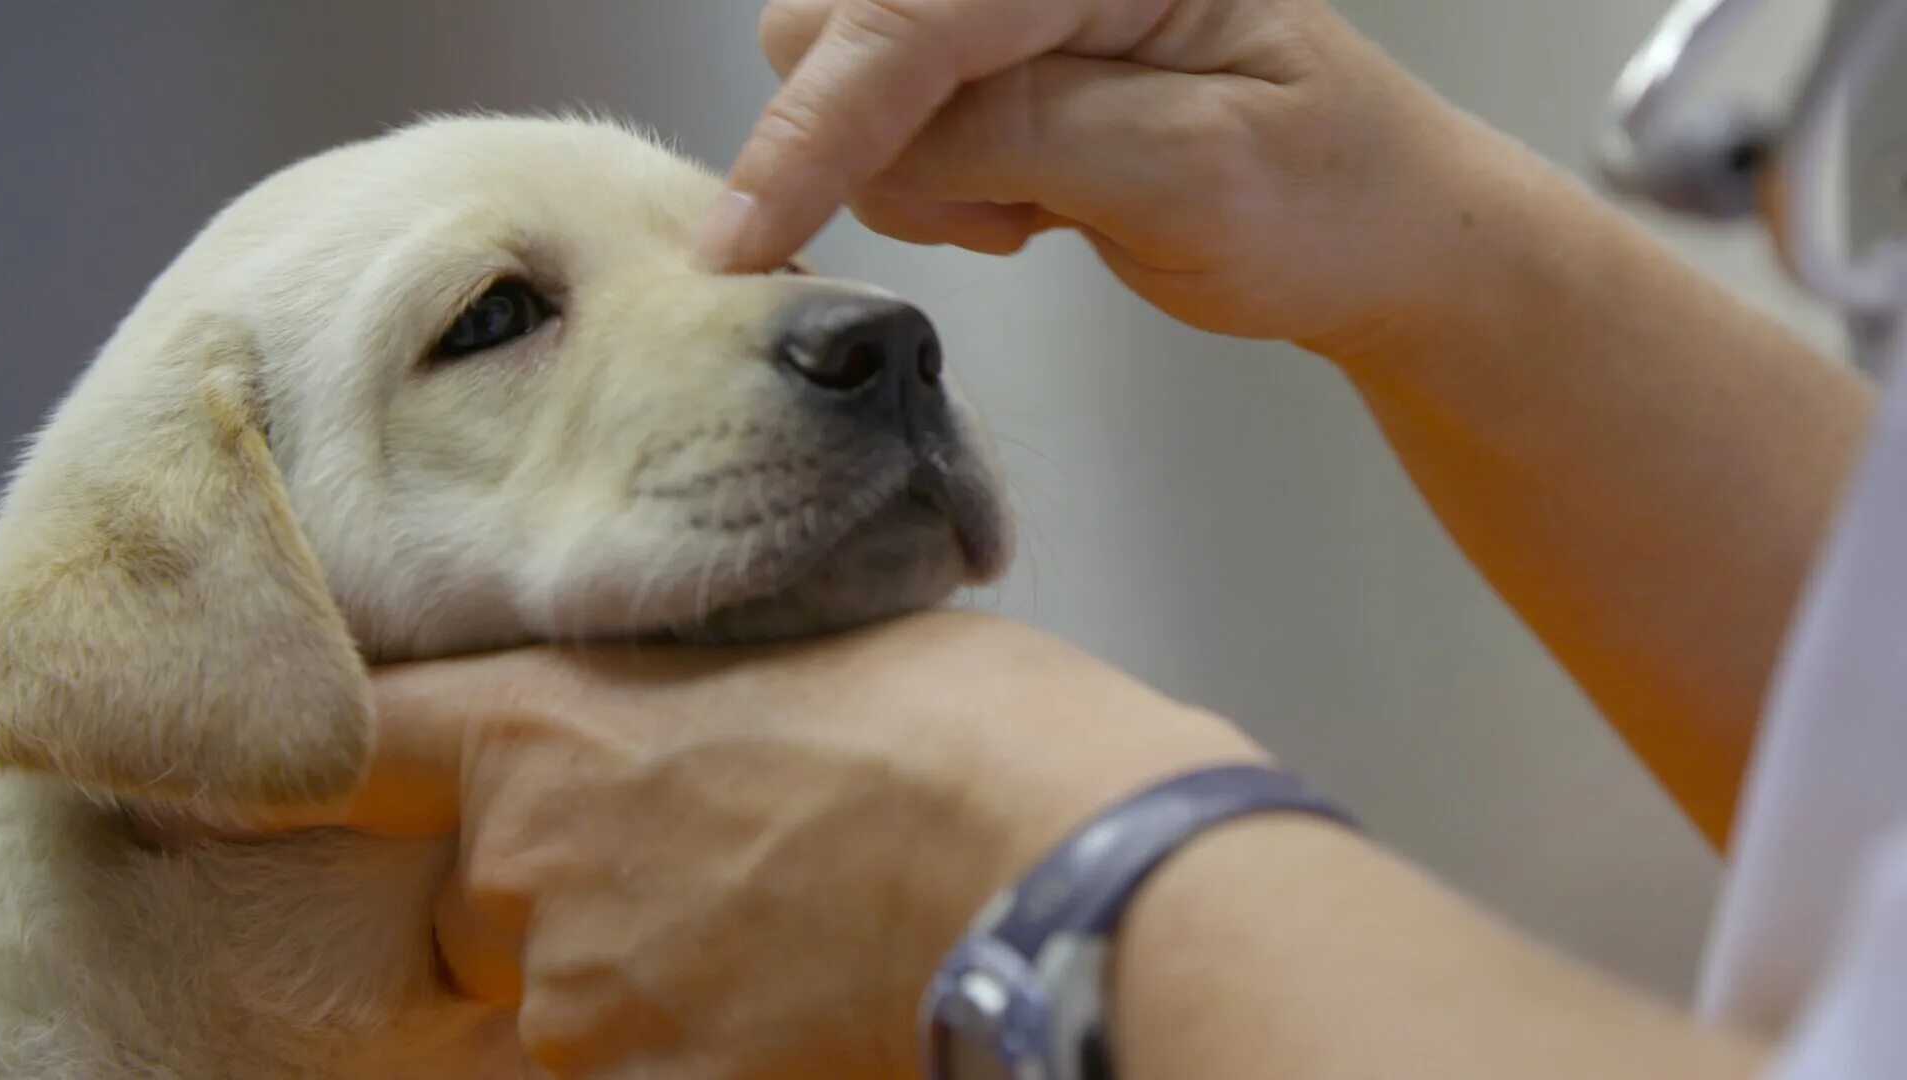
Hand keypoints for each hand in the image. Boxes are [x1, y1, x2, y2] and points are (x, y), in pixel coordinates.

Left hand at [257, 613, 1264, 1077]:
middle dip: (548, 880)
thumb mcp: (805, 650)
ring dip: (633, 966)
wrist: (1065, 866)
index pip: (364, 743)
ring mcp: (593, 1005)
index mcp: (556, 732)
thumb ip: (681, 697)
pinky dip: (691, 1033)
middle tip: (696, 843)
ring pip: (561, 995)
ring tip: (779, 913)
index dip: (314, 752)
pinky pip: (633, 1061)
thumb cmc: (965, 726)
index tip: (266, 768)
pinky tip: (798, 985)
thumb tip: (670, 718)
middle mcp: (537, 877)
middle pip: (475, 897)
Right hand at [700, 0, 1485, 345]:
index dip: (819, 128)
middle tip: (1009, 213)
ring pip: (845, 70)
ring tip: (1038, 207)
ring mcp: (1017, 4)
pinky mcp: (999, 54)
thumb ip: (1031, 136)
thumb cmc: (1327, 201)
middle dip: (877, 140)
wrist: (1375, 228)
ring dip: (912, 167)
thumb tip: (883, 140)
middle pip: (840, 18)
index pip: (919, 16)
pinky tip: (1029, 197)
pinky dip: (933, 177)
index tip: (741, 237)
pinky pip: (886, 117)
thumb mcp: (1194, 177)